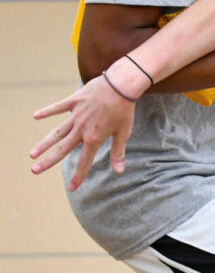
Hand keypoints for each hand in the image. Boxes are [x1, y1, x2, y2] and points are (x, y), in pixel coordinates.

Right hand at [30, 69, 137, 189]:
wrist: (122, 85)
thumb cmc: (125, 109)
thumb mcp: (124, 132)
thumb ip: (117, 152)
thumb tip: (119, 170)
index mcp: (94, 138)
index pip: (85, 161)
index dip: (79, 175)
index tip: (72, 187)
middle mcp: (81, 129)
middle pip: (62, 148)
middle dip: (48, 161)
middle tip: (34, 171)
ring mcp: (76, 115)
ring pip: (57, 132)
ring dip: (44, 143)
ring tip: (32, 153)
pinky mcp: (74, 101)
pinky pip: (58, 107)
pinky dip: (47, 111)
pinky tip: (35, 116)